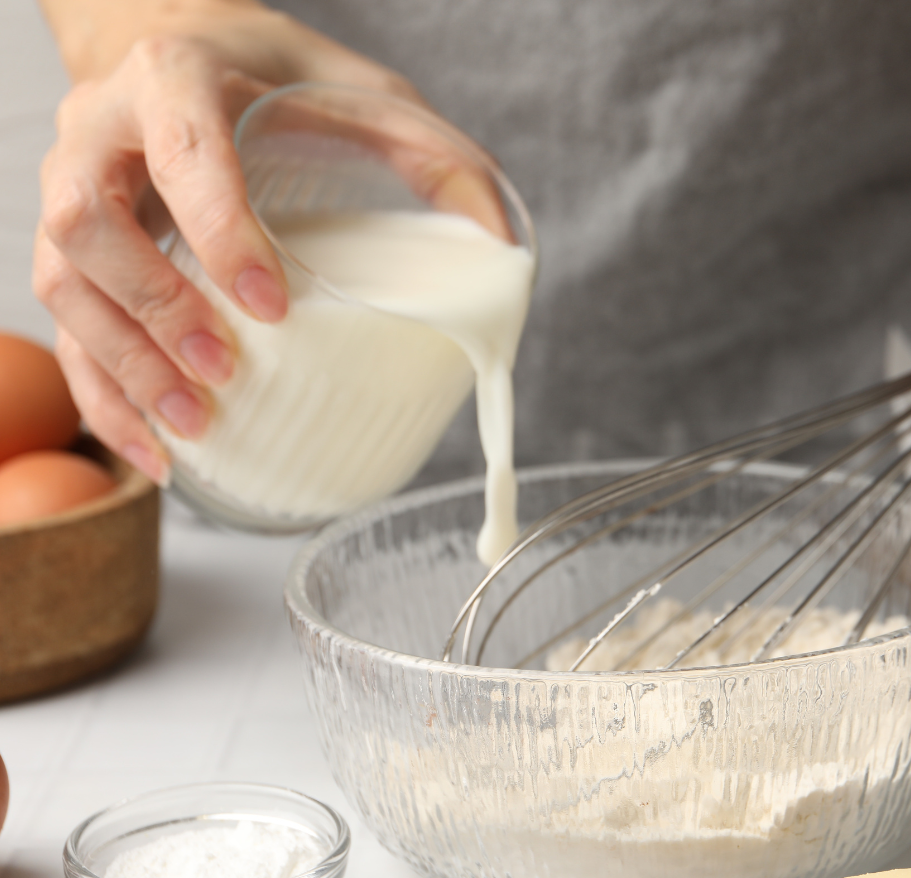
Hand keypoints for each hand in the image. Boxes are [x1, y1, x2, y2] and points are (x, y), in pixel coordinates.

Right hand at [32, 0, 448, 484]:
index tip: (270, 305)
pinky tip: (153, 446)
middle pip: (89, 224)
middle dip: (155, 308)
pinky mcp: (74, 250)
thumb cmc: (270, 76)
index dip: (216, 230)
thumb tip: (499, 239)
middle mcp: (104, 132)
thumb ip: (431, 153)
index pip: (181, 153)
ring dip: (125, 367)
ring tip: (195, 422)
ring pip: (64, 286)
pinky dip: (105, 398)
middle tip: (221, 369)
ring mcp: (73, 190)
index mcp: (175, 79)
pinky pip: (65, 330)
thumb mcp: (362, 93)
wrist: (178, 50)